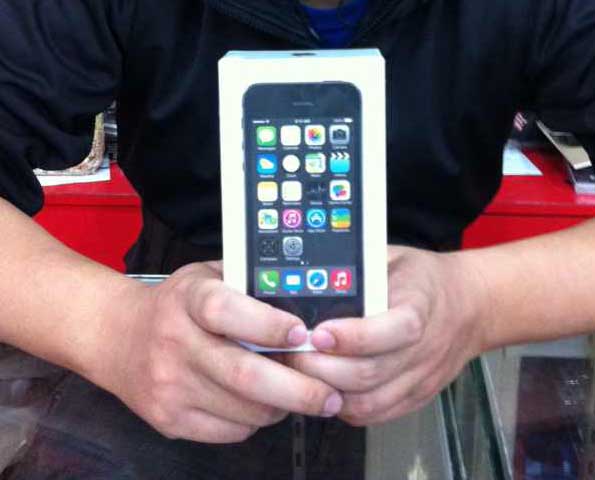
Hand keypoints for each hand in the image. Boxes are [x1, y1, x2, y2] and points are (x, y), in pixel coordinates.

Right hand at [96, 262, 342, 442]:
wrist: (116, 338)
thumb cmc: (177, 304)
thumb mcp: (206, 276)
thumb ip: (247, 282)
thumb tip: (305, 299)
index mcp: (188, 299)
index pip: (227, 312)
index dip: (269, 325)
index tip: (304, 334)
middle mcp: (175, 343)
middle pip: (244, 374)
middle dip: (298, 390)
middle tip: (330, 396)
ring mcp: (169, 386)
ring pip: (244, 410)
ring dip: (281, 407)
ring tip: (297, 395)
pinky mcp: (168, 420)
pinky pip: (230, 431)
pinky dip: (256, 421)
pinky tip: (260, 404)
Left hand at [285, 247, 486, 425]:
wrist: (468, 306)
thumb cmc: (422, 279)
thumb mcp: (394, 257)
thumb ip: (360, 267)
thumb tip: (313, 276)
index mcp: (421, 306)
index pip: (394, 330)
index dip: (353, 337)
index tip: (318, 333)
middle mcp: (425, 349)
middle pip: (371, 373)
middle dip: (322, 367)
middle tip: (293, 353)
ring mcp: (421, 378)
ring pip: (368, 401)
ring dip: (327, 390)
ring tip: (301, 373)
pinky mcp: (415, 398)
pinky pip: (375, 415)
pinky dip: (343, 406)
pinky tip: (326, 388)